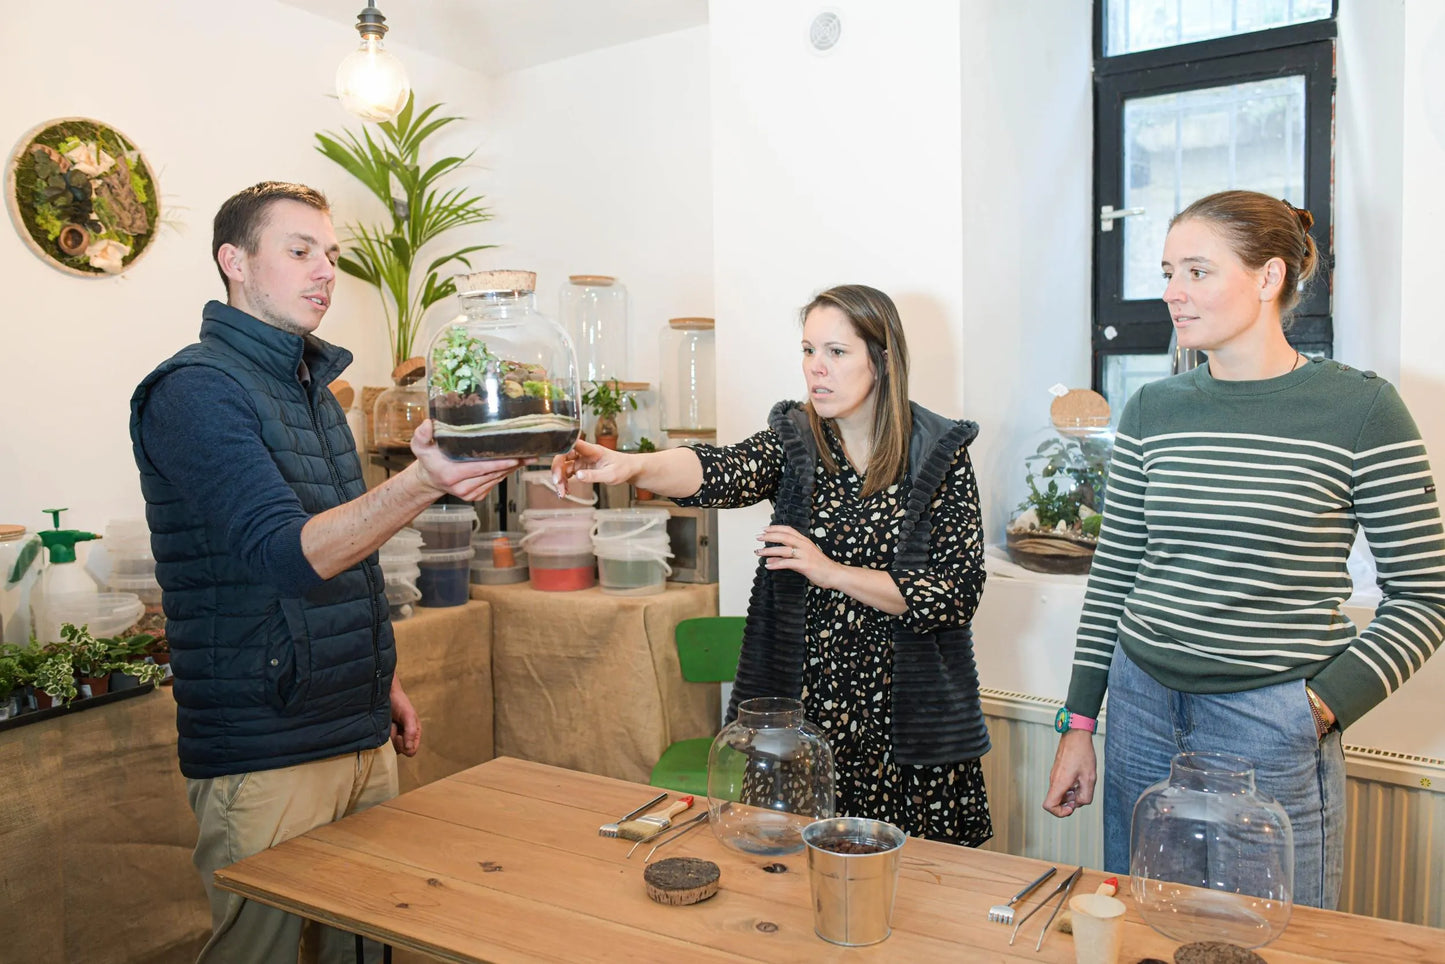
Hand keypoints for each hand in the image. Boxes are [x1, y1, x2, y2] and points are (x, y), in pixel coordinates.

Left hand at [389, 677, 420, 756]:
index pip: (411, 750)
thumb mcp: (408, 716)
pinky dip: (381, 737)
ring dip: (388, 738)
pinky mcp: (383, 735)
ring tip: (388, 725)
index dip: (405, 746)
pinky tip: (381, 727)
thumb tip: (409, 749)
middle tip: (393, 727)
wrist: (385, 694)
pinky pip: (382, 744)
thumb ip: (411, 731)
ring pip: (390, 748)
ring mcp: (393, 737)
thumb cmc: (399, 702)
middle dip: (395, 741)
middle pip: (400, 751)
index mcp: (414, 733)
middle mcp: (404, 737)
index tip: (398, 736)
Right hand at [411, 419, 526, 499]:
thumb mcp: (420, 446)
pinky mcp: (476, 496)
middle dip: (512, 464)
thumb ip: (422, 435)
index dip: (498, 462)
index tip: (514, 457)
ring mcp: (470, 494)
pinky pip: (494, 483)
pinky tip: (514, 464)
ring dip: (512, 469)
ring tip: (527, 457)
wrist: (430, 478)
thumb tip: (427, 424)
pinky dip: (505, 473)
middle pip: (492, 474)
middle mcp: (462, 487)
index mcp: (450, 475)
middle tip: (529, 454)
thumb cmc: (429, 459)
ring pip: (496, 479)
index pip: (480, 468)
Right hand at [551, 438, 634, 495]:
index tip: (557, 460)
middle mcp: (584, 453)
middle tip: (558, 484)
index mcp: (592, 450)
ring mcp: (582, 460)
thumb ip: (595, 476)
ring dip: (560, 479)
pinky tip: (566, 490)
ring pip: (564, 466)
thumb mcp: (611, 475)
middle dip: (557, 470)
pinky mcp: (581, 467)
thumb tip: (579, 476)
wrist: (629, 469)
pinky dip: (565, 482)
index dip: (562, 449)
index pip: (573, 444)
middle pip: (563, 456)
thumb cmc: (623, 468)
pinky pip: (568, 473)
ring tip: (562, 492)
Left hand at [756, 524, 842, 589]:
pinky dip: (776, 564)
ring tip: (758, 552)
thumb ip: (786, 558)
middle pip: (784, 536)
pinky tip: (768, 566)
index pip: (788, 530)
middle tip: (758, 537)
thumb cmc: (820, 566)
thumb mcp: (801, 559)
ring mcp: (805, 554)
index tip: (764, 529)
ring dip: (769, 551)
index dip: (775, 528)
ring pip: (784, 549)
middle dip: (769, 536)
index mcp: (805, 541)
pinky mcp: (805, 565)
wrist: (834, 574)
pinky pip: (787, 563)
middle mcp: (804, 545)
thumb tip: (769, 560)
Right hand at [1042, 729, 1096, 816]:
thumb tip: (1079, 803)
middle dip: (1069, 804)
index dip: (1059, 812)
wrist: (1076, 735)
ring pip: (1059, 793)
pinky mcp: (1058, 771)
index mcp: (1059, 783)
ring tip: (1082, 785)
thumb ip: (1085, 796)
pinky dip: (1070, 787)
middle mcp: (1054, 780)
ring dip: (1071, 795)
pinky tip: (1080, 779)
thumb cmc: (1082, 754)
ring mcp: (1055, 775)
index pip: (1048, 805)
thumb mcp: (1089, 778)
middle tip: (1081, 795)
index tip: (1071, 808)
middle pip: (1055, 801)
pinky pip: (1061, 785)